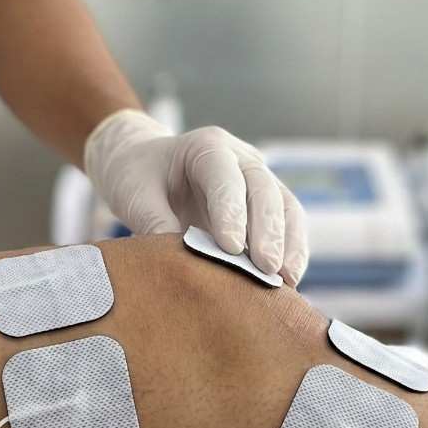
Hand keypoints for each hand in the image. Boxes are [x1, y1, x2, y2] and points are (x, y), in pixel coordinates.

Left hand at [84, 109, 308, 284]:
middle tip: (266, 269)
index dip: (231, 212)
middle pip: (264, 190)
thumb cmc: (138, 175)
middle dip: (268, 232)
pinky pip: (288, 224)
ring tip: (286, 280)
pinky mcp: (265, 204)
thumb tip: (182, 264)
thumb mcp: (135, 196)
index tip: (231, 248)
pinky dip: (292, 251)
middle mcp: (241, 158)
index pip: (226, 177)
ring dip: (289, 244)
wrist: (146, 165)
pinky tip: (288, 281)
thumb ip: (155, 224)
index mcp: (206, 146)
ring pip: (286, 207)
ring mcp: (258, 179)